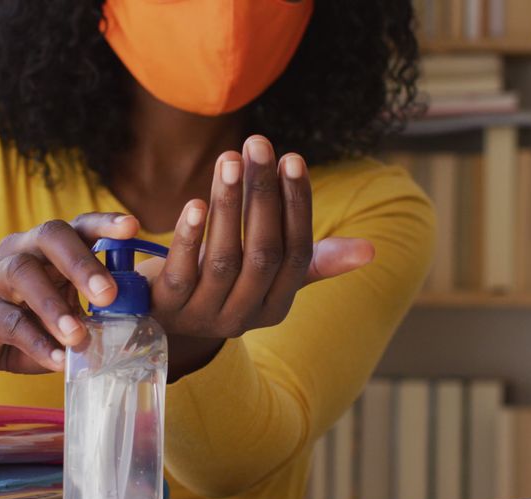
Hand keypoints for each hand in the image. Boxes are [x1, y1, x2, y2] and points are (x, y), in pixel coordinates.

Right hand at [0, 213, 138, 384]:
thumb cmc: (28, 321)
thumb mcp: (65, 309)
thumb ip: (94, 308)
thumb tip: (137, 317)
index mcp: (48, 246)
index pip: (78, 225)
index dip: (104, 224)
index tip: (133, 227)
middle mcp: (20, 250)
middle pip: (49, 236)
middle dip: (81, 263)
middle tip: (107, 295)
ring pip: (23, 274)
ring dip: (54, 306)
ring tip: (79, 336)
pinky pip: (8, 321)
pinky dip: (36, 341)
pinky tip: (58, 360)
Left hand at [137, 135, 373, 378]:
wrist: (161, 322)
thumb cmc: (221, 283)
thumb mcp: (265, 275)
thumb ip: (310, 260)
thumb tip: (369, 251)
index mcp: (276, 305)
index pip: (296, 252)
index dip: (296, 205)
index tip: (291, 158)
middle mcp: (244, 316)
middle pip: (262, 253)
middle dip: (262, 194)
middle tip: (258, 144)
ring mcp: (204, 314)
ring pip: (223, 259)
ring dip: (228, 204)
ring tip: (230, 159)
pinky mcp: (167, 308)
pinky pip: (181, 271)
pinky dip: (188, 236)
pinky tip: (195, 202)